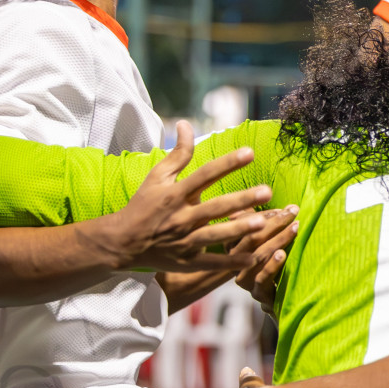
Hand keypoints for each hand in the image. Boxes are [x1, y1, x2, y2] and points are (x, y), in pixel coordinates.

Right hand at [94, 121, 272, 272]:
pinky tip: (253, 258)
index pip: (204, 175)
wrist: (122, 242)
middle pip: (214, 207)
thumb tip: (185, 123)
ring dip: (238, 230)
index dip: (226, 164)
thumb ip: (178, 153)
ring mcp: (184, 241)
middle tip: (266, 191)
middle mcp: (180, 217)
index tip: (249, 152)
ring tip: (262, 222)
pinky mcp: (186, 261)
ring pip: (215, 236)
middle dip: (241, 199)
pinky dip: (231, 263)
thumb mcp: (157, 176)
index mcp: (174, 194)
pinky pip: (211, 264)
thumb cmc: (143, 205)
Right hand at [229, 208, 299, 314]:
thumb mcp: (272, 241)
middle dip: (275, 222)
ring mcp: (244, 277)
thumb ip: (269, 224)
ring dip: (279, 239)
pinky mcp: (256, 293)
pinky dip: (272, 264)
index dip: (266, 214)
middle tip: (294, 211)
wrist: (282, 299)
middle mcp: (235, 260)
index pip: (246, 225)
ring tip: (294, 228)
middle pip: (252, 238)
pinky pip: (261, 277)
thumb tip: (279, 202)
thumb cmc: (277, 262)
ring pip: (257, 256)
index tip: (287, 207)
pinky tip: (282, 253)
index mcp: (234, 244)